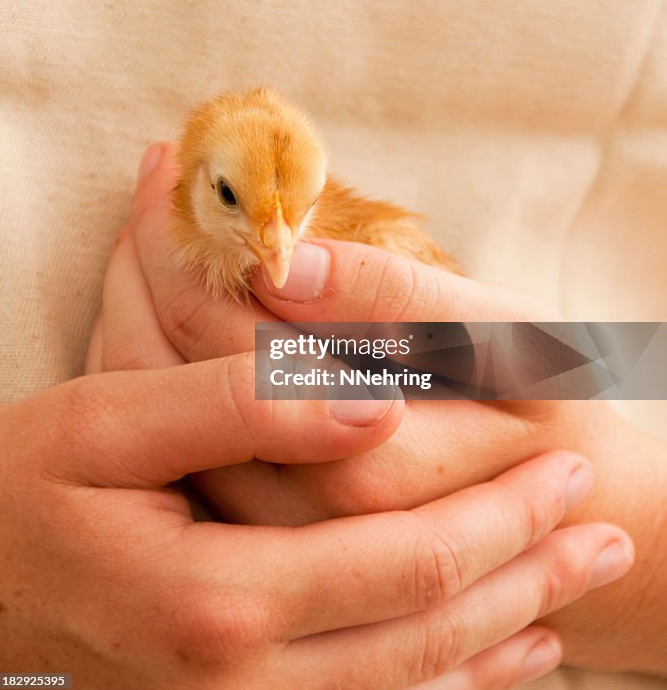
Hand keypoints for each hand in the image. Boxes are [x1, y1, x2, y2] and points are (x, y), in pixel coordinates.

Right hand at [0, 336, 620, 689]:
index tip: (568, 464)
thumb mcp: (110, 420)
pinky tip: (500, 661)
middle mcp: (238, 686)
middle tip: (607, 527)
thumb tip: (372, 406)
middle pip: (430, 633)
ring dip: (507, 637)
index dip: (501, 516)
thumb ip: (243, 405)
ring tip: (580, 592)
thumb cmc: (23, 486)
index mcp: (217, 598)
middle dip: (530, 574)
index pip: (407, 563)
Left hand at [89, 143, 648, 681]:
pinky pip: (168, 435)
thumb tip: (281, 264)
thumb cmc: (537, 410)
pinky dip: (147, 357)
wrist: (557, 513)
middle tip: (153, 175)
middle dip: (146, 255)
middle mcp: (292, 512)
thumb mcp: (498, 338)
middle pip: (164, 368)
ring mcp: (262, 531)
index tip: (177, 159)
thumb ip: (392, 300)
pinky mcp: (253, 528)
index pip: (223, 328)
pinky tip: (156, 297)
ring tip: (143, 225)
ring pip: (151, 406)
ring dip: (133, 302)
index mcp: (358, 455)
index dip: (187, 235)